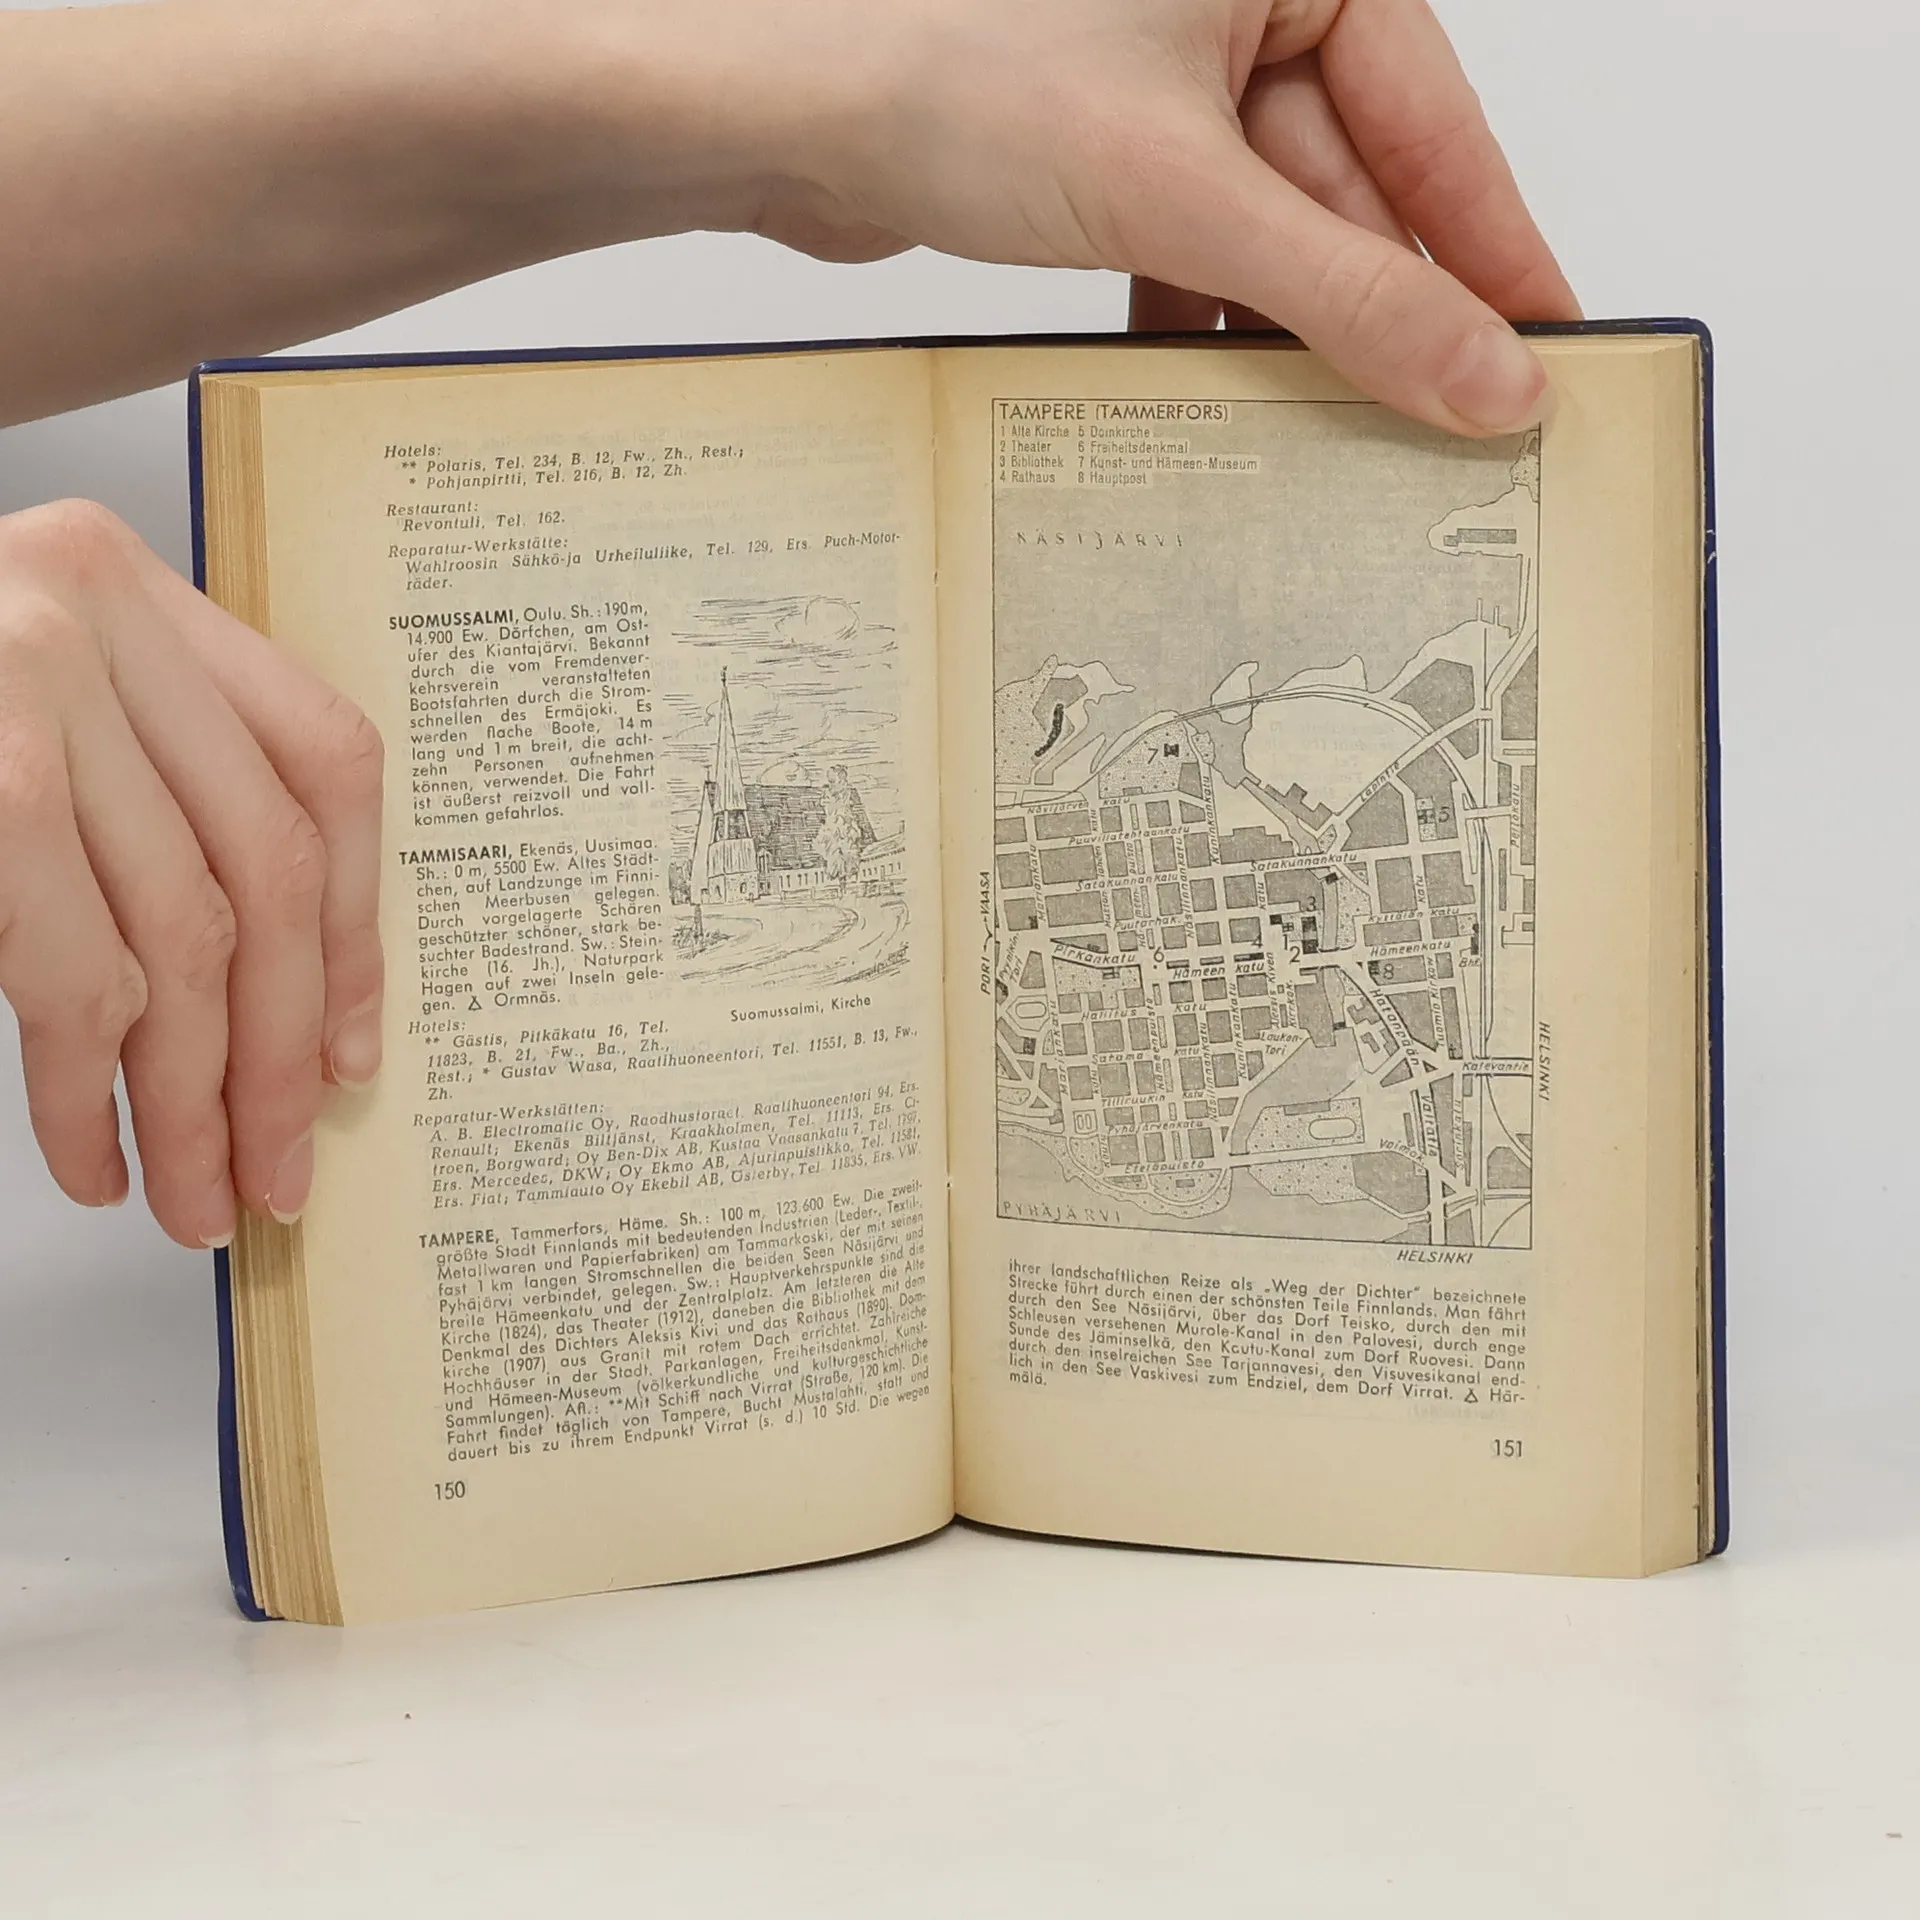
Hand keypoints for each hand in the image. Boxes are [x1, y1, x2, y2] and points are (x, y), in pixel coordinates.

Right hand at [0, 502, 382, 1245]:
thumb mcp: (23, 701)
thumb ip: (141, 792)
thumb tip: (279, 1001)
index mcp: (128, 584)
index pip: (323, 764)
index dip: (354, 923)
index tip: (353, 1047)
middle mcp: (86, 617)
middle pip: (265, 869)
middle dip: (281, 1048)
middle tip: (279, 1167)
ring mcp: (20, 689)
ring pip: (182, 938)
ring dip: (196, 1099)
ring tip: (198, 1195)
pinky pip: (72, 975)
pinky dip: (90, 1091)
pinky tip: (97, 1156)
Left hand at [719, 0, 1576, 433]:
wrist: (782, 115)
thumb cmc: (946, 72)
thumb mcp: (1184, 194)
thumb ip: (1344, 291)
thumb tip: (1481, 372)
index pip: (1434, 121)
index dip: (1491, 249)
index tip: (1546, 346)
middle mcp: (1236, 6)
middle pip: (1353, 185)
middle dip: (1377, 309)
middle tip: (1440, 424)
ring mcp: (1168, 81)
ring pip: (1272, 228)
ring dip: (1284, 327)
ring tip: (1324, 423)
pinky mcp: (1109, 150)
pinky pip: (1198, 245)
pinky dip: (1203, 316)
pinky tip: (1209, 383)